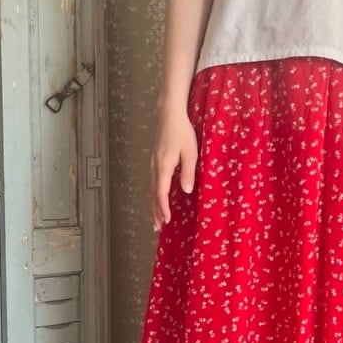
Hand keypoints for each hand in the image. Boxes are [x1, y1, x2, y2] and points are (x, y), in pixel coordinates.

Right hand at [150, 109, 197, 230]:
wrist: (169, 115)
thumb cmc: (182, 132)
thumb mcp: (190, 152)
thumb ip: (188, 172)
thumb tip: (186, 191)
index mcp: (163, 167)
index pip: (161, 193)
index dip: (163, 208)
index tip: (166, 221)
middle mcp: (155, 167)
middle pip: (153, 194)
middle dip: (155, 211)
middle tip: (157, 227)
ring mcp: (153, 163)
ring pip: (152, 188)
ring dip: (153, 205)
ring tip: (156, 218)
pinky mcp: (155, 160)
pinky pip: (153, 182)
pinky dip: (154, 194)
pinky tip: (157, 198)